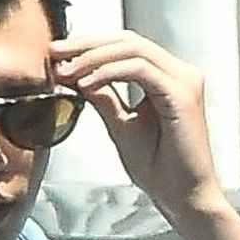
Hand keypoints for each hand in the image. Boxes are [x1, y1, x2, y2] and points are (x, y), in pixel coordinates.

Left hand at [51, 32, 223, 219]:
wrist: (183, 199)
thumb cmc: (160, 169)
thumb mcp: (120, 124)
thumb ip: (103, 96)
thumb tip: (75, 74)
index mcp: (168, 77)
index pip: (126, 46)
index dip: (90, 45)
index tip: (57, 55)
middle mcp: (180, 73)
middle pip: (128, 40)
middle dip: (87, 44)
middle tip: (55, 53)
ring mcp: (184, 81)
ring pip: (132, 49)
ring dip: (93, 57)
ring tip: (66, 70)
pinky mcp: (182, 94)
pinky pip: (139, 69)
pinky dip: (109, 72)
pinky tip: (86, 83)